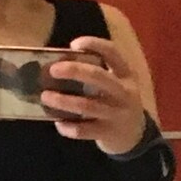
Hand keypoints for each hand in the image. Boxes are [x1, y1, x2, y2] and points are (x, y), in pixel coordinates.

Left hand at [42, 36, 145, 155]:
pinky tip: (58, 123)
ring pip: (87, 106)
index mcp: (125, 74)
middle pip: (97, 77)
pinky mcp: (107, 133)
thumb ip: (99, 74)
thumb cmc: (117, 103)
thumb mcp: (118, 83)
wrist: (134, 136)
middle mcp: (123, 92)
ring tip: (46, 97)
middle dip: (74, 70)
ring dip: (63, 101)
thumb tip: (62, 65)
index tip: (74, 44)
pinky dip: (68, 127)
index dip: (94, 44)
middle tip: (52, 70)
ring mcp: (116, 114)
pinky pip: (84, 130)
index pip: (112, 52)